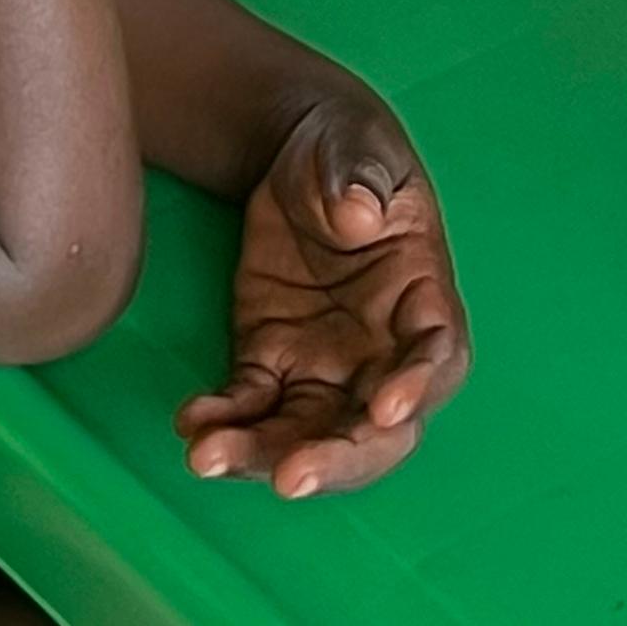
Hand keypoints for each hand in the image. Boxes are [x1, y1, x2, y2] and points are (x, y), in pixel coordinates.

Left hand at [179, 101, 469, 497]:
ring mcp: (323, 363)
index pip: (436, 354)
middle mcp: (380, 348)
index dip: (418, 386)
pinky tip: (190, 420)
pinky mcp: (270, 362)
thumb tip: (358, 216)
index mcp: (420, 295)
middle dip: (337, 459)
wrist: (297, 155)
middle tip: (289, 478)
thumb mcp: (357, 149)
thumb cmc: (346, 148)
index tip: (384, 408)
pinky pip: (249, 408)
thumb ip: (361, 179)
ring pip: (305, 433)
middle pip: (375, 427)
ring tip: (207, 456)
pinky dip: (222, 422)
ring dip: (262, 456)